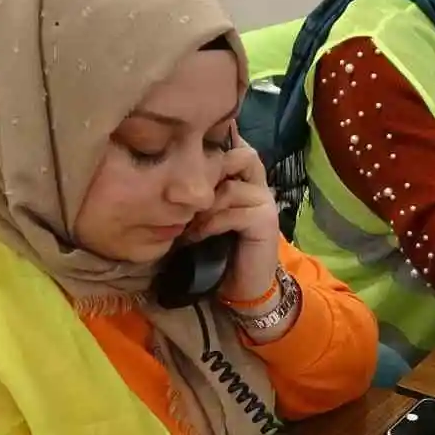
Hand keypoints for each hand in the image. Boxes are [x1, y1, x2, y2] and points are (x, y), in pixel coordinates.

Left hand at [188, 138, 280, 302]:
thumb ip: (198, 191)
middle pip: (242, 156)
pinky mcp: (266, 221)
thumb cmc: (217, 249)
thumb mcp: (203, 214)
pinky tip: (198, 236)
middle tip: (186, 196)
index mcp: (245, 179)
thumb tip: (168, 170)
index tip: (186, 161)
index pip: (236, 147)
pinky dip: (212, 223)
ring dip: (204, 206)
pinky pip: (233, 211)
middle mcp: (259, 185)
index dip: (213, 148)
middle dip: (210, 174)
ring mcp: (265, 201)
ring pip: (230, 188)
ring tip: (188, 224)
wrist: (240, 287)